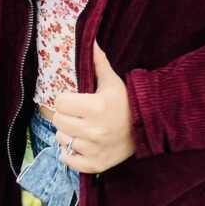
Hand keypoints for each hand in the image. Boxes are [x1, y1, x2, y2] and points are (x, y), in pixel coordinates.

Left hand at [52, 40, 134, 173]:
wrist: (146, 129)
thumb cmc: (125, 102)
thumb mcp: (112, 81)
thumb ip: (98, 62)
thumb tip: (90, 40)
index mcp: (97, 107)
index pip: (60, 102)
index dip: (64, 99)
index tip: (72, 99)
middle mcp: (94, 130)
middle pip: (58, 121)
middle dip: (64, 115)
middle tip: (75, 113)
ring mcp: (94, 149)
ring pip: (62, 139)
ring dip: (67, 133)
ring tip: (79, 128)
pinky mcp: (96, 165)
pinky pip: (68, 160)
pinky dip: (70, 153)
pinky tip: (80, 143)